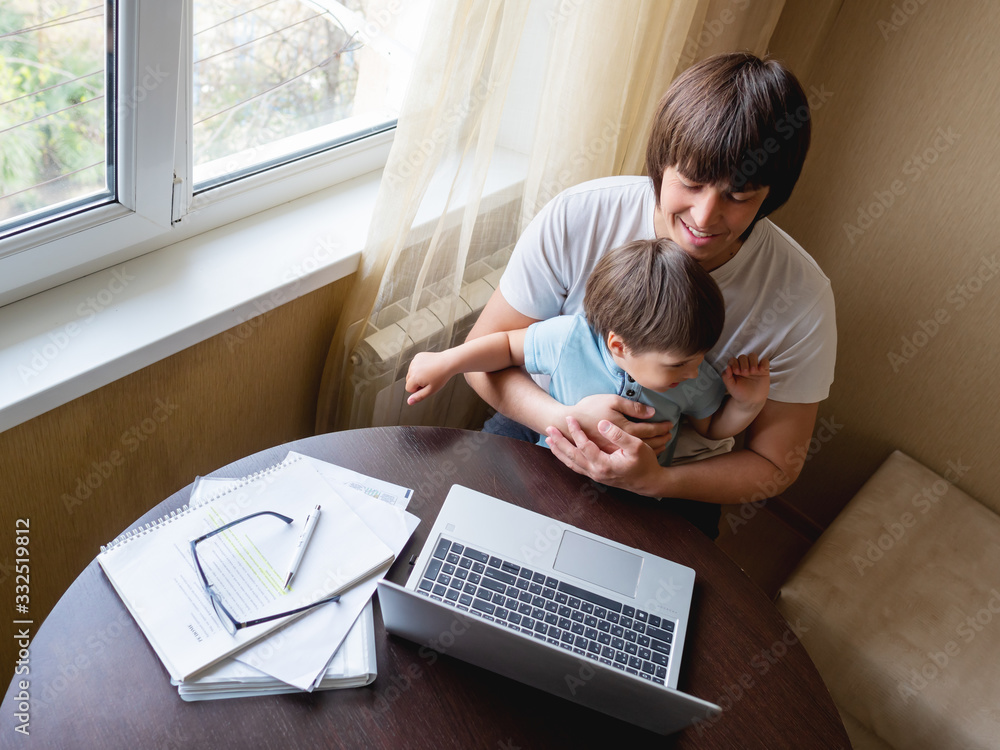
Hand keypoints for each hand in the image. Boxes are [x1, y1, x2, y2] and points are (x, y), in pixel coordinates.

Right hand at [405, 351, 451, 404]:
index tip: (426, 386)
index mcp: (414, 377)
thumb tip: (409, 402)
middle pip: (408, 381)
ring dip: (417, 375)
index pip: (408, 389)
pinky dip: (419, 367)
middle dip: (416, 382)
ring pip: (411, 373)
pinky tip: (428, 367)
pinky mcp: (417, 356)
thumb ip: (419, 397)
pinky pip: (414, 365)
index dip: (417, 390)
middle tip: (428, 380)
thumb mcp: (431, 390)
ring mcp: (414, 361)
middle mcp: (412, 368)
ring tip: (429, 373)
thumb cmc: (441, 376)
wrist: (448, 362)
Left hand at [545, 417, 664, 496]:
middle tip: (549, 428)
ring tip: (549, 440)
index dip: (576, 431)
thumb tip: (602, 424)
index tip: (570, 418)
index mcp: (604, 464)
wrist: (649, 482)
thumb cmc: (645, 463)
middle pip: (572, 455)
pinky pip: (576, 467)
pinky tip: (562, 452)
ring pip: (571, 463)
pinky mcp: (596, 475)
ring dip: (559, 451)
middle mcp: (596, 471)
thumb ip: (618, 435)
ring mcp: (595, 475)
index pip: (584, 446)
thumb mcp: (637, 446)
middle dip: (559, 441)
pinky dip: (566, 458)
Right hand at [567, 394, 673, 454]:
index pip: (649, 429)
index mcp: (624, 428)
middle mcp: (623, 442)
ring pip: (640, 450)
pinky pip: (631, 454)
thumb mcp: (612, 401)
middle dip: (661, 438)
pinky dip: (642, 452)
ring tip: (665, 443)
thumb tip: (651, 413)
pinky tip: (648, 451)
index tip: (670, 425)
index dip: (661, 427)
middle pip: (648, 442)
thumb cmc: (589, 409)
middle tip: (670, 434)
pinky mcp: (609, 453)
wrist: (567, 422)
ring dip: (655, 446)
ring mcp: (615, 450)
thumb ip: (632, 407)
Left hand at [722, 354, 769, 407]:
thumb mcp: (730, 386)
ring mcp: (754, 367)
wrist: (751, 401)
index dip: (734, 363)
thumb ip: (726, 377)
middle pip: (743, 357)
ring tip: (752, 372)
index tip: (736, 372)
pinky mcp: (764, 370)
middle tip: (745, 373)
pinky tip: (760, 370)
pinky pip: (765, 361)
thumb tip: (727, 367)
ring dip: (752, 362)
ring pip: (753, 356)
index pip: (733, 359)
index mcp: (735, 368)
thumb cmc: (740, 393)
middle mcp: (744, 366)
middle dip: (743, 363)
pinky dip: (763, 363)